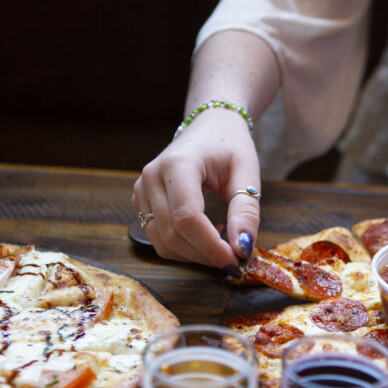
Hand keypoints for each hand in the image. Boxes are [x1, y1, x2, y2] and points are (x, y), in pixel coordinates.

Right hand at [132, 109, 260, 268]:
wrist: (209, 127)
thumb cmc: (229, 146)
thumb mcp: (247, 173)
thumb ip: (246, 211)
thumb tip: (242, 249)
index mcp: (178, 164)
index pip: (186, 218)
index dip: (211, 246)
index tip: (236, 260)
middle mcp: (152, 177)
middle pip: (172, 235)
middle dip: (206, 254)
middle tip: (235, 257)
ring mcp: (141, 190)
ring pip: (162, 243)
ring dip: (195, 254)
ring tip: (222, 240)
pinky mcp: (140, 202)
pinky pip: (158, 238)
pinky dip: (184, 247)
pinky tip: (205, 234)